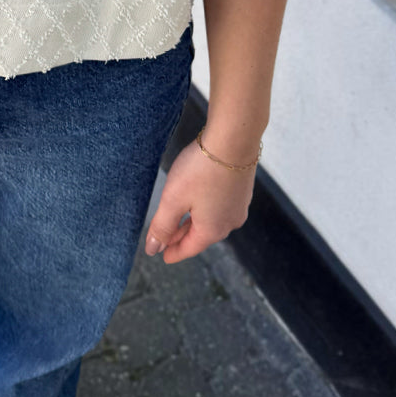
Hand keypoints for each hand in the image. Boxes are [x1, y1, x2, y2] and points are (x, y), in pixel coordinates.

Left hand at [145, 137, 256, 263]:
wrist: (234, 139)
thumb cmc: (200, 170)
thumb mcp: (173, 199)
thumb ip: (162, 225)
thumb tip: (153, 249)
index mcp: (212, 230)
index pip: (189, 248)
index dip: (173, 252)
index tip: (163, 256)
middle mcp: (229, 222)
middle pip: (201, 235)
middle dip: (182, 237)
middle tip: (166, 240)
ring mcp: (239, 206)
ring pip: (211, 221)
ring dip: (194, 222)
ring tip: (180, 222)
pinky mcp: (242, 190)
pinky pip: (220, 207)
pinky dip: (205, 209)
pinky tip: (199, 202)